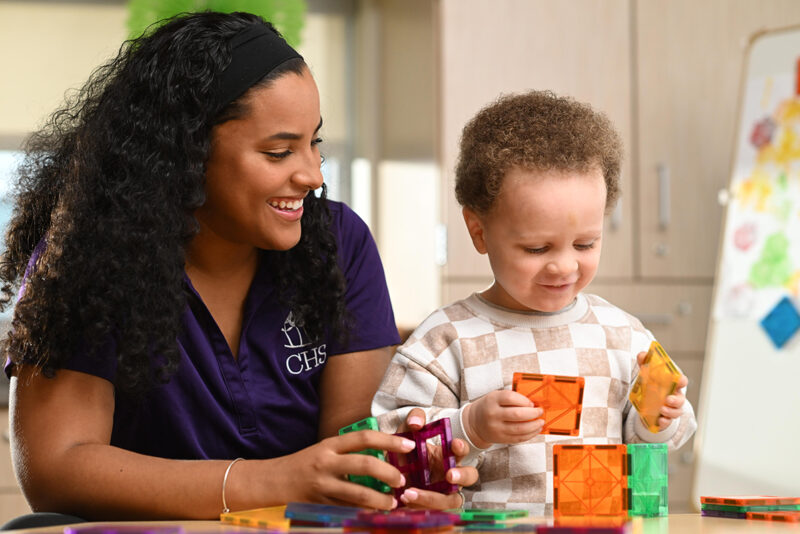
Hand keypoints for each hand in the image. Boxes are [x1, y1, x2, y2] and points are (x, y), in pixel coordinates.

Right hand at [273, 430, 414, 509]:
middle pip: (364, 465)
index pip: (364, 438)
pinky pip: (348, 509)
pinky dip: (364, 512)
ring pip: (358, 493)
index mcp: (330, 445)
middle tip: (401, 480)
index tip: (408, 445)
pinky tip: (375, 513)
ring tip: (393, 503)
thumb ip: (350, 452)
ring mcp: (323, 485)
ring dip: (380, 500)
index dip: (389, 440)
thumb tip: (384, 454)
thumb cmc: (306, 464)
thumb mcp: (326, 450)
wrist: (275, 481)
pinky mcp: (321, 505)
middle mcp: (327, 463)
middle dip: (388, 473)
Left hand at [396, 408, 478, 508]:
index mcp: (447, 455)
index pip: (462, 452)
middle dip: (462, 476)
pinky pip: (432, 512)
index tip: (454, 443)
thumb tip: (417, 423)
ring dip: (434, 499)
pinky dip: (419, 507)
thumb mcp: (408, 429)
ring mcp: (441, 492)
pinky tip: (402, 499)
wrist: (392, 468)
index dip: (462, 448)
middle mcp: (449, 475)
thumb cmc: (406, 447)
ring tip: (409, 493)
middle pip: (469, 477)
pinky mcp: (428, 506)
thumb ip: (414, 419)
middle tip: (449, 475)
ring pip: (452, 501)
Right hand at [464, 390, 543, 447]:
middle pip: (518, 414)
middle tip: (540, 411)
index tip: (532, 403)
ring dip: (534, 425)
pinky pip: (519, 438)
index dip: (524, 400)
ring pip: (520, 429)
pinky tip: (535, 430)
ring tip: (540, 422)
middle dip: (533, 413)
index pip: (510, 398)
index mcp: (492, 400)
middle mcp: (493, 414)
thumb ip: (512, 398)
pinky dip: (530, 434)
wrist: (474, 423)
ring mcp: (496, 428)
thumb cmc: (489, 407)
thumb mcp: (495, 396)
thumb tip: (533, 403)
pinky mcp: (500, 439)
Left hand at [636, 352, 688, 430]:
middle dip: (676, 400)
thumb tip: (642, 354)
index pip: (681, 381)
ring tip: (662, 410)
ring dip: (671, 412)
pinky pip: (667, 423)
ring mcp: (670, 409)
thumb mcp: (646, 373)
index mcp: (672, 385)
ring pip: (676, 412)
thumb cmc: (651, 385)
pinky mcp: (663, 419)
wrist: (646, 403)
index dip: (681, 381)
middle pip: (681, 399)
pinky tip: (660, 420)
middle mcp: (674, 397)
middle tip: (667, 399)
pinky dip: (665, 422)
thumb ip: (644, 363)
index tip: (678, 380)